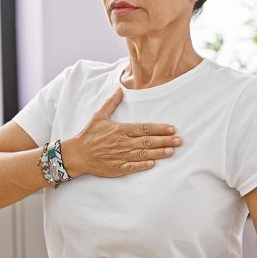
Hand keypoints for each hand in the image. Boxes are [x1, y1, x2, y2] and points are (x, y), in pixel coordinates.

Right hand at [68, 87, 182, 177]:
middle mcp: (122, 143)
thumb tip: (119, 89)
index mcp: (121, 130)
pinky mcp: (117, 168)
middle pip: (147, 141)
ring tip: (171, 151)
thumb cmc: (89, 135)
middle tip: (179, 140)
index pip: (144, 128)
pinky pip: (132, 167)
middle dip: (165, 141)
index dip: (159, 129)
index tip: (172, 128)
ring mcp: (120, 156)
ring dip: (158, 153)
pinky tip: (153, 164)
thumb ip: (111, 103)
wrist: (77, 154)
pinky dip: (142, 165)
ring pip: (143, 154)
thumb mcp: (99, 116)